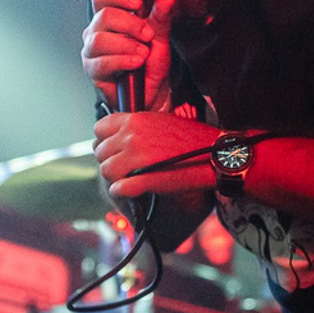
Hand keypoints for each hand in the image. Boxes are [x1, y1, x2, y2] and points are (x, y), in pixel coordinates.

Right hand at [81, 0, 175, 110]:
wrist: (151, 91)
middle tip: (148, 35)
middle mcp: (95, 32)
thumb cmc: (150, 62)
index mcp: (107, 18)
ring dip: (127, 45)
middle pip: (103, 16)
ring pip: (100, 40)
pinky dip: (122, 61)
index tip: (139, 5)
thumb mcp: (159, 36)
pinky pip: (102, 62)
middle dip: (130, 24)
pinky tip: (136, 63)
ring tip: (143, 53)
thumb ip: (160, 17)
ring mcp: (91, 51)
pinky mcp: (92, 71)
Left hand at [93, 111, 220, 199]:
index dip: (104, 141)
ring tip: (128, 179)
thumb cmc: (191, 139)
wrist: (214, 155)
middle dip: (110, 161)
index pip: (99, 129)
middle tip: (124, 167)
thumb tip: (118, 137)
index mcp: (135, 120)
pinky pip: (118, 188)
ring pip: (106, 171)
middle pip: (100, 152)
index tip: (114, 149)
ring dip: (115, 178)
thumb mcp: (160, 120)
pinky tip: (129, 192)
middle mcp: (132, 136)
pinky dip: (120, 192)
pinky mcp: (144, 179)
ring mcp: (137, 157)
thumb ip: (136, 127)